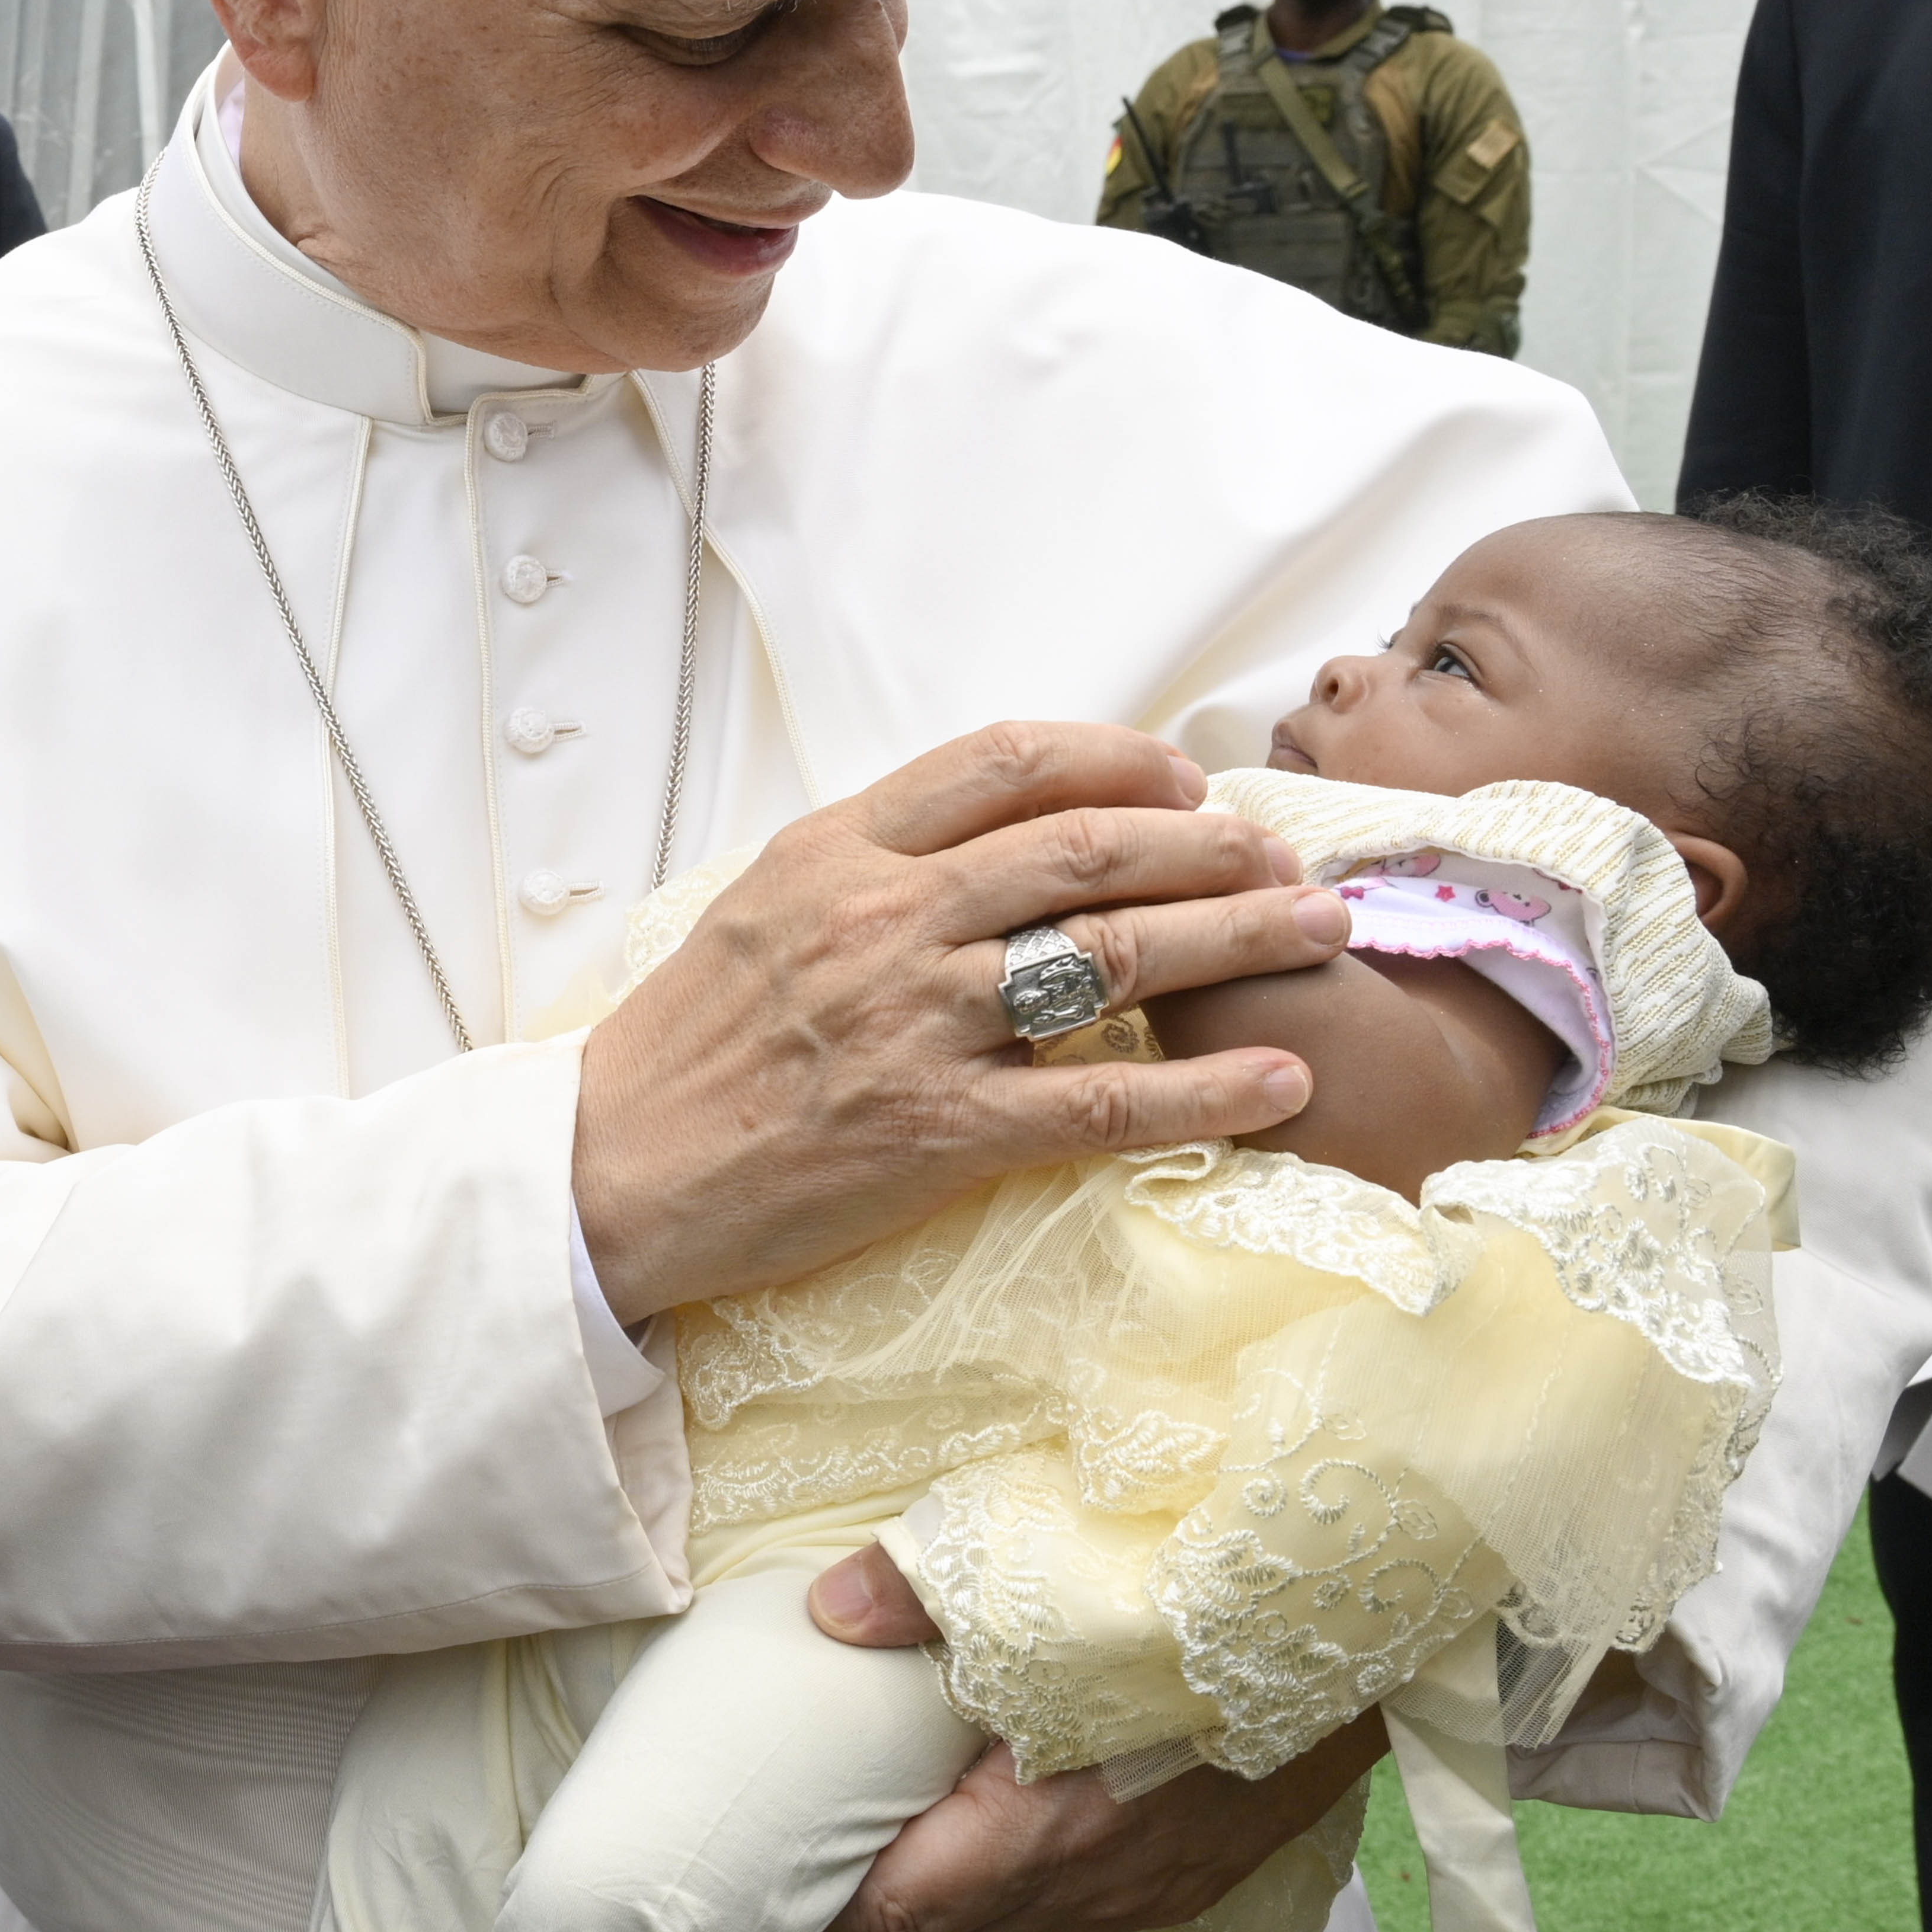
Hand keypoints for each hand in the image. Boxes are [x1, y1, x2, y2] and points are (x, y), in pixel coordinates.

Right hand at [573, 723, 1341, 1318]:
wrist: (609, 1171)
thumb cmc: (687, 1046)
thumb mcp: (763, 906)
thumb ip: (872, 863)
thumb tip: (987, 833)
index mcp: (840, 851)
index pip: (1003, 764)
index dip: (1115, 760)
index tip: (1183, 781)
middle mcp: (887, 919)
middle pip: (1086, 848)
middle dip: (1209, 844)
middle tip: (1283, 854)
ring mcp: (918, 1022)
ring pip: (1114, 954)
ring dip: (1239, 937)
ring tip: (1322, 932)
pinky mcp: (941, 1130)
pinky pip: (1104, 1101)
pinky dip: (1207, 1089)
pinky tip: (1283, 1079)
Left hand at [806, 1548, 1382, 1931]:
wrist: (1370, 1624)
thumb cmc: (1211, 1587)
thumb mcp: (1060, 1567)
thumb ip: (934, 1588)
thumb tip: (833, 1609)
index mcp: (1058, 1824)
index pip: (904, 1910)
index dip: (825, 1896)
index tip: (767, 1853)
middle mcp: (1104, 1881)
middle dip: (866, 1908)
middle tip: (799, 1846)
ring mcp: (1154, 1886)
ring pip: (1008, 1931)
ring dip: (937, 1900)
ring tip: (876, 1833)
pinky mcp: (1193, 1870)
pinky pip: (1069, 1907)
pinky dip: (1005, 1885)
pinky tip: (983, 1826)